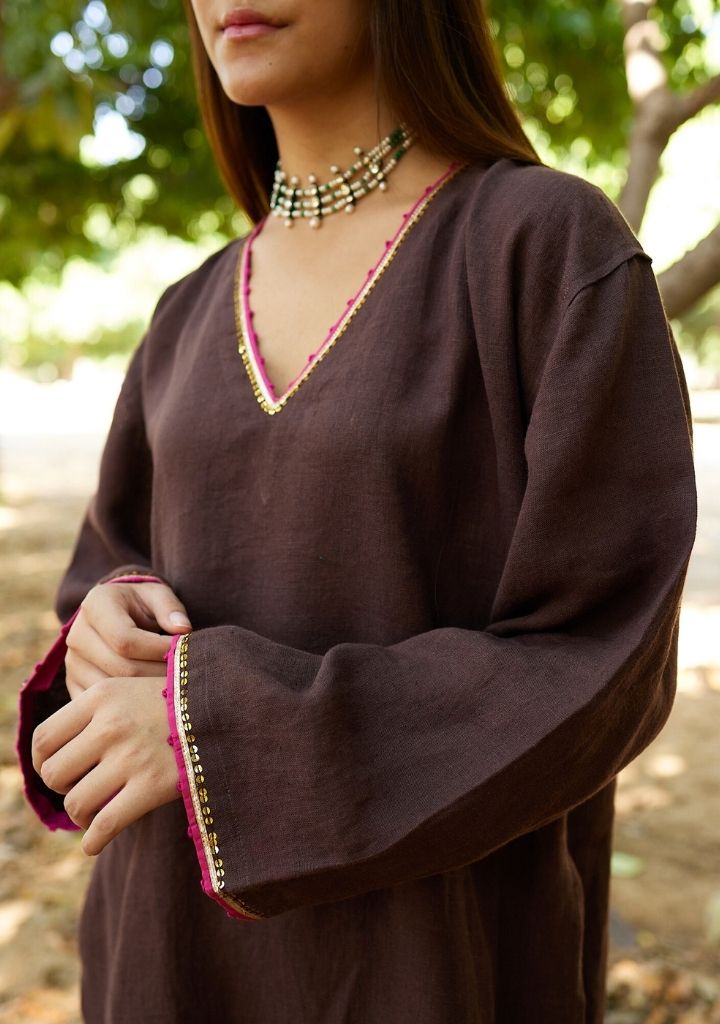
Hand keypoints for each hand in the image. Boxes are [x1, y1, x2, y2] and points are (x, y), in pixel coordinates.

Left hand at [31, 674, 180, 855]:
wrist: (230, 708)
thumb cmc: (177, 701)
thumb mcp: (130, 689)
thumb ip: (95, 713)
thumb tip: (56, 753)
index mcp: (101, 696)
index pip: (43, 738)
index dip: (41, 763)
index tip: (55, 771)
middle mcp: (110, 725)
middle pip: (54, 773)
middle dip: (64, 789)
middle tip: (81, 790)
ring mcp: (131, 756)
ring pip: (76, 803)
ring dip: (81, 816)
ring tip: (95, 813)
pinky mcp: (152, 786)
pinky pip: (104, 826)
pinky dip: (93, 841)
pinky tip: (95, 843)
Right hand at [65, 580, 191, 698]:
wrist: (116, 616)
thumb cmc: (142, 605)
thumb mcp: (157, 595)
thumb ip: (170, 608)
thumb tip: (183, 629)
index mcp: (95, 606)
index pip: (124, 639)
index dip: (158, 649)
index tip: (182, 651)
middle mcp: (77, 635)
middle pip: (120, 668)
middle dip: (156, 673)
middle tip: (183, 674)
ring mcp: (73, 664)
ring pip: (111, 691)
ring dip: (145, 692)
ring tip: (170, 685)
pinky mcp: (74, 685)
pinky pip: (101, 704)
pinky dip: (128, 705)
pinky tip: (150, 697)